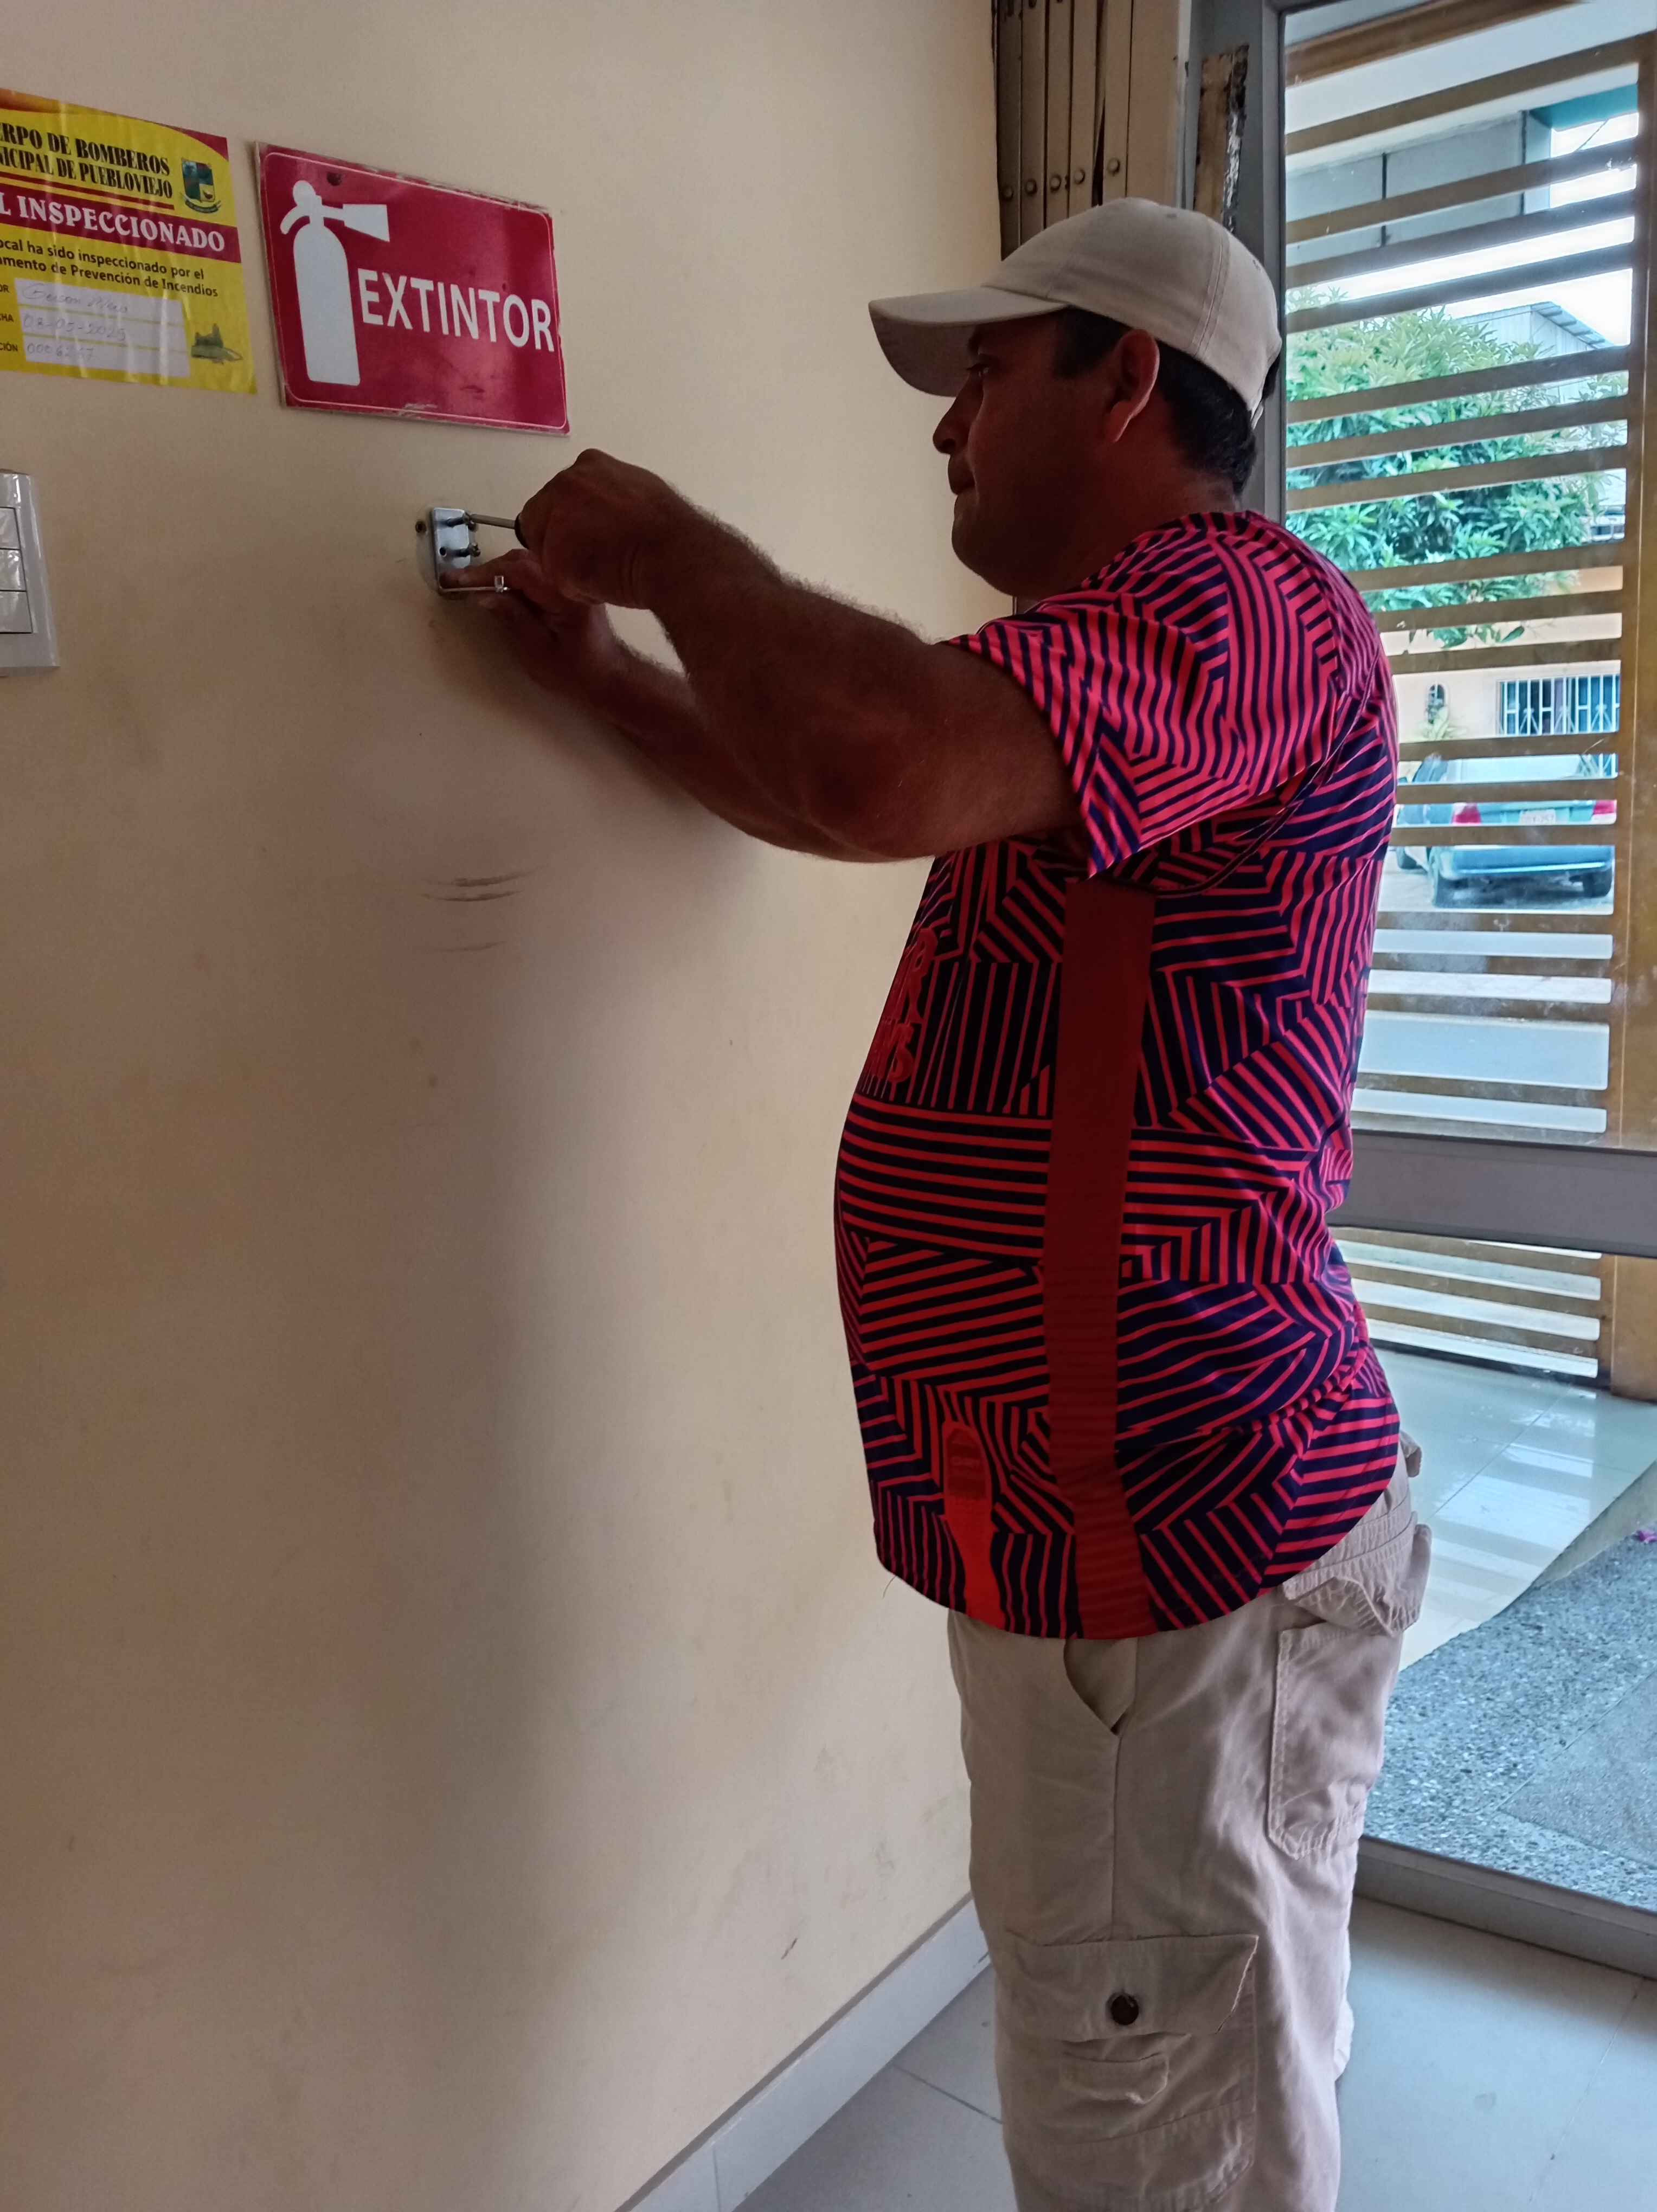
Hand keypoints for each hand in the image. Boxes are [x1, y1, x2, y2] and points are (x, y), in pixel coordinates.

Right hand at [456, 548, 630, 707]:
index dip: (484, 573)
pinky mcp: (566, 585)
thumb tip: (485, 594)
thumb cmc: (577, 670)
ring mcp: (569, 581)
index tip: (459, 580)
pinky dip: (513, 575)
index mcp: (565, 596)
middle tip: (458, 582)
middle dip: (488, 570)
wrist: (606, 674)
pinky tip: (499, 587)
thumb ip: (513, 619)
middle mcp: (570, 582)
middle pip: (522, 561)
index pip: (519, 572)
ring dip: (499, 571)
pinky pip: (535, 570)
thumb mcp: (538, 651)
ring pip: (527, 562)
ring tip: (473, 585)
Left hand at [513, 448, 694, 608]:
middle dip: (563, 545)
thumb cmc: (667, 531)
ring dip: (573, 569)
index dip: (571, 524)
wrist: (675, 555)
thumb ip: (609, 495)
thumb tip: (602, 508)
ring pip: (549, 554)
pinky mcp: (556, 557)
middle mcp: (566, 485)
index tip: (593, 538)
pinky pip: (560, 581)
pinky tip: (608, 583)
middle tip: (600, 559)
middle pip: (542, 523)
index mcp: (588, 466)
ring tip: (610, 570)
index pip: (557, 497)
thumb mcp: (638, 492)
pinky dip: (581, 589)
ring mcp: (558, 520)